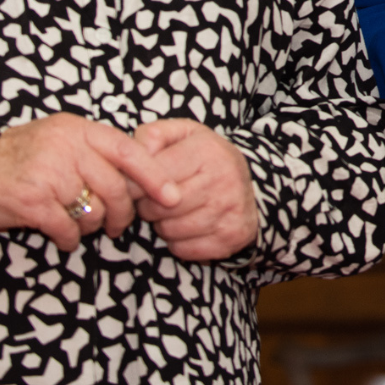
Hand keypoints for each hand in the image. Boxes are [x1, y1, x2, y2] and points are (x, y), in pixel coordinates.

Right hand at [0, 112, 181, 250]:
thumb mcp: (58, 140)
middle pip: (116, 188)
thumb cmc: (20, 159)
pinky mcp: (31, 201)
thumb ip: (92, 152)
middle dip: (123, 213)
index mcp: (78, 129)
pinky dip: (69, 239)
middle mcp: (67, 147)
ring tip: (80, 227)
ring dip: (91, 227)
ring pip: (94, 211)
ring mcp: (49, 173)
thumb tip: (136, 177)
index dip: (155, 176)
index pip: (129, 151)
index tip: (173, 196)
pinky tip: (62, 239)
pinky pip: (67, 228)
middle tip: (119, 226)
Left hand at [133, 119, 260, 261]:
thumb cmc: (205, 159)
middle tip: (155, 199)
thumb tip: (132, 156)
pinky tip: (187, 226)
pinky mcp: (232, 236)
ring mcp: (230, 209)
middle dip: (148, 206)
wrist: (252, 186)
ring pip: (169, 230)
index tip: (134, 186)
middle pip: (159, 206)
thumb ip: (152, 136)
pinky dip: (178, 242)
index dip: (135, 184)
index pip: (156, 174)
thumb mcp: (182, 135)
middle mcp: (224, 178)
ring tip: (173, 211)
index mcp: (208, 150)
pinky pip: (183, 249)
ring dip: (162, 225)